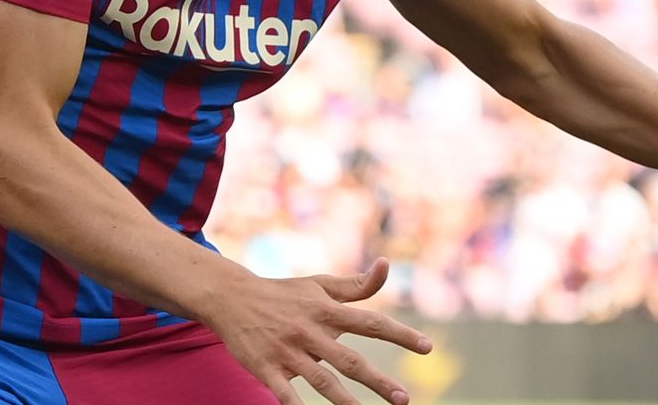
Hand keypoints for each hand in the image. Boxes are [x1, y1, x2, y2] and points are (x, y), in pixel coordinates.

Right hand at [205, 259, 430, 404]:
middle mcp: (309, 331)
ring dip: (346, 402)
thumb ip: (355, 284)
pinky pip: (284, 392)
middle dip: (378, 381)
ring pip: (321, 380)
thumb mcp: (318, 285)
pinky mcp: (266, 367)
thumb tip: (386, 266)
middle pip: (349, 359)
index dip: (400, 333)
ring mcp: (287, 350)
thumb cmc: (282, 293)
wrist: (230, 297)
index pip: (369, 322)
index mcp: (325, 310)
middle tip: (404, 399)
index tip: (427, 347)